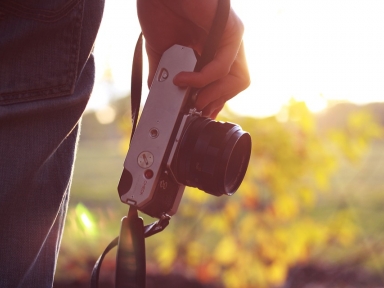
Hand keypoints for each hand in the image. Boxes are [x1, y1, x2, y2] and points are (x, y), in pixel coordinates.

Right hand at [137, 0, 249, 117]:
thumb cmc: (160, 10)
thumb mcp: (161, 52)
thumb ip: (165, 74)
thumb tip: (160, 95)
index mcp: (212, 51)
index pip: (223, 84)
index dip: (213, 102)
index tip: (197, 113)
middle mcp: (226, 46)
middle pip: (236, 85)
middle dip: (217, 102)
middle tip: (196, 109)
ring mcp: (231, 39)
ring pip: (239, 80)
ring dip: (215, 96)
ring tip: (194, 101)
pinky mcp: (231, 30)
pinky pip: (223, 66)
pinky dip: (203, 79)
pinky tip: (184, 80)